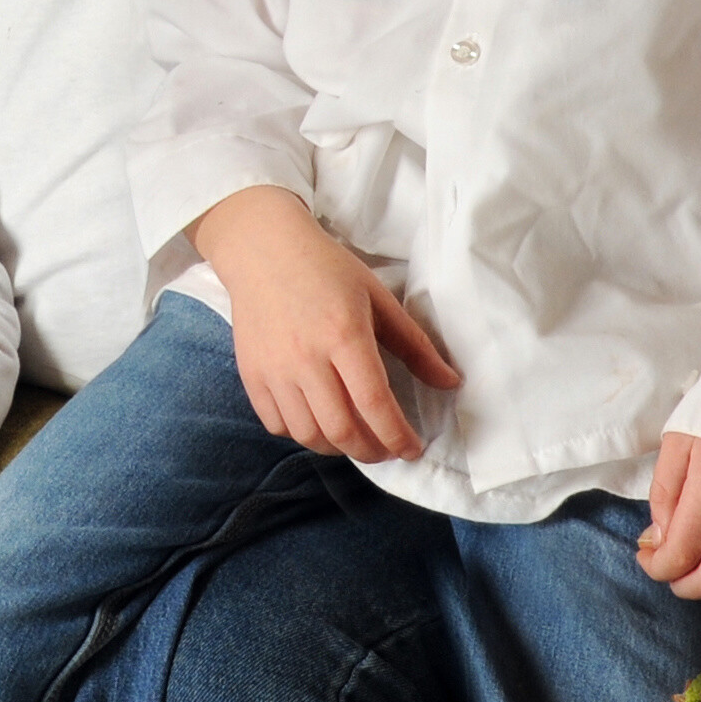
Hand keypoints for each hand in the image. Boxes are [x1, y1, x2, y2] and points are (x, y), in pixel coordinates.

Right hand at [195, 186, 461, 463]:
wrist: (262, 250)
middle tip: (386, 448)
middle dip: (372, 452)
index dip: (398, 437)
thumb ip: (414, 345)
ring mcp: (274, 369)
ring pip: (308, 434)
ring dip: (338, 447)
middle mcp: (306, 358)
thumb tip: (449, 383)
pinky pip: (276, 424)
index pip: (374, 404)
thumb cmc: (326, 269)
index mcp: (344, 336)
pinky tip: (317, 421)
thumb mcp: (377, 298)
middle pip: (342, 430)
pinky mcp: (251, 374)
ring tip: (354, 437)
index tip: (413, 449)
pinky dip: (301, 434)